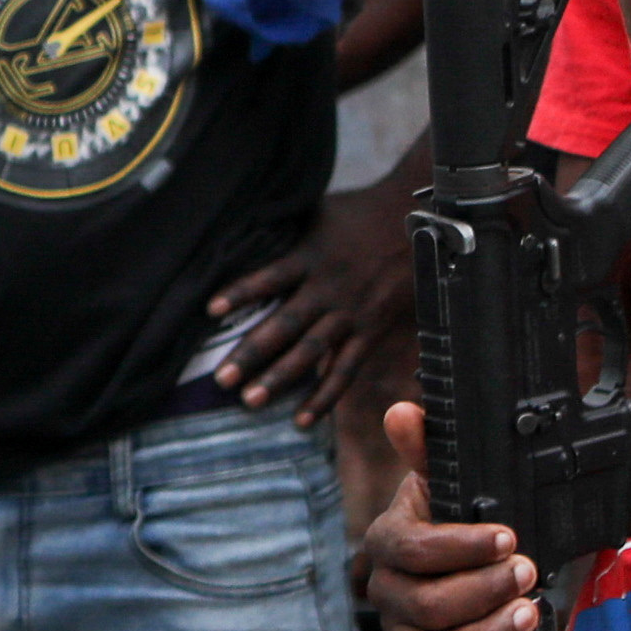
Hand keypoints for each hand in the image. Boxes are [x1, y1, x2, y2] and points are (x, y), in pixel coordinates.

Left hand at [213, 187, 414, 430]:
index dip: (242, 292)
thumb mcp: (318, 210)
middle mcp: (328, 289)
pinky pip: (345, 370)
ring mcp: (351, 314)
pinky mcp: (370, 331)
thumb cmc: (361, 213)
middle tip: (222, 378)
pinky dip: (324, 396)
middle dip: (252, 352)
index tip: (211, 309)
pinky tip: (301, 420)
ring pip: (312, 351)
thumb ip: (284, 227)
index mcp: (311, 257)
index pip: (270, 277)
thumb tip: (241, 223)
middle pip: (286, 325)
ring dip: (280, 378)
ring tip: (250, 400)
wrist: (419, 221)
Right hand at [358, 398, 534, 630]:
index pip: (409, 549)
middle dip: (481, 591)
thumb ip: (430, 449)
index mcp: (390, 539)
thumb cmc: (467, 521)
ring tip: (527, 615)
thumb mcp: (457, 482)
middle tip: (526, 574)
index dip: (457, 547)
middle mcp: (388, 591)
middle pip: (420, 606)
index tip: (507, 537)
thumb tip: (403, 412)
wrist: (481, 565)